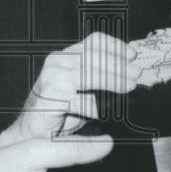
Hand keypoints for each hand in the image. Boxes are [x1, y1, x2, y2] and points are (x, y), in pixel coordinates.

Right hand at [0, 32, 139, 145]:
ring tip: (128, 87)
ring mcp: (53, 77)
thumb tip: (131, 72)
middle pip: (95, 55)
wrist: (33, 129)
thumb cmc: (61, 110)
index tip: (134, 56)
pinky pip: (79, 99)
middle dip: (120, 65)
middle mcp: (58, 61)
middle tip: (137, 75)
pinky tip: (103, 112)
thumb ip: (102, 76)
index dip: (117, 46)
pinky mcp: (50, 96)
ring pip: (89, 73)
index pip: (95, 41)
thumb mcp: (85, 88)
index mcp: (67, 55)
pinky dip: (94, 106)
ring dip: (113, 80)